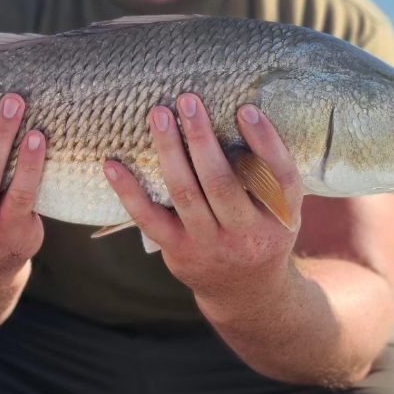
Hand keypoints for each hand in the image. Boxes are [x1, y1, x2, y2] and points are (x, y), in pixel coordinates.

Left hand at [104, 93, 303, 314]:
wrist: (246, 293)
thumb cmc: (260, 231)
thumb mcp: (279, 209)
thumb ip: (268, 171)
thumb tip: (243, 110)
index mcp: (280, 217)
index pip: (279, 177)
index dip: (265, 142)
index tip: (245, 109)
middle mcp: (248, 234)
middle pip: (222, 182)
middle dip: (202, 138)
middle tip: (188, 100)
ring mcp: (210, 245)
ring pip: (185, 194)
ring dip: (169, 150)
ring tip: (159, 114)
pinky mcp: (178, 252)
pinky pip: (149, 218)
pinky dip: (129, 191)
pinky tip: (113, 164)